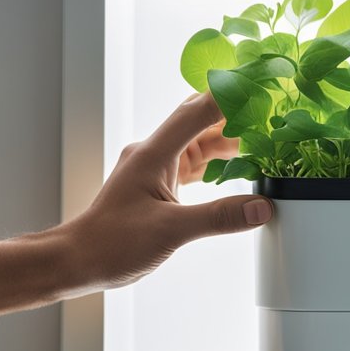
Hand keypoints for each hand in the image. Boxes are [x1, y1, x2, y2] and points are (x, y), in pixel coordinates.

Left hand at [61, 93, 272, 291]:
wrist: (79, 260)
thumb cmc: (112, 243)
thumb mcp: (171, 230)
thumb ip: (219, 217)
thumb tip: (261, 208)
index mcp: (154, 153)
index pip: (198, 111)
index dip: (231, 97)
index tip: (261, 89)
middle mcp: (154, 153)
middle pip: (201, 120)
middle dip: (236, 115)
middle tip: (270, 113)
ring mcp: (157, 168)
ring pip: (200, 142)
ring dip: (231, 141)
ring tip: (264, 140)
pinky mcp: (160, 184)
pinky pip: (195, 163)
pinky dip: (219, 163)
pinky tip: (239, 168)